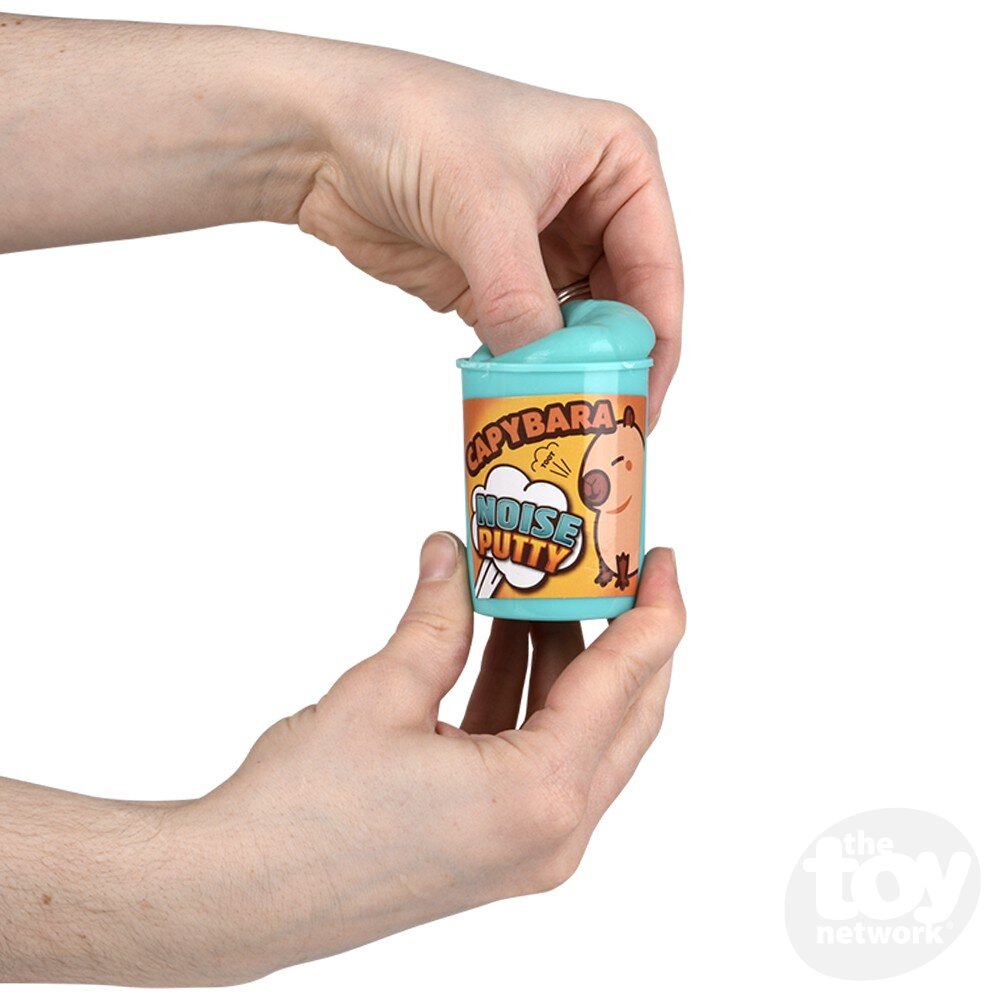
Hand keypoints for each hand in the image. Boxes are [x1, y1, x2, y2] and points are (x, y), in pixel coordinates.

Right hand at [167, 533, 683, 983]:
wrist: (241, 893)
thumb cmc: (304, 812)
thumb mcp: (382, 690)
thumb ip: (437, 617)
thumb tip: (453, 556)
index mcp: (538, 794)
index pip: (626, 682)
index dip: (654, 612)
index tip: (661, 561)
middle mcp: (551, 833)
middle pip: (624, 714)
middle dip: (623, 635)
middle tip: (609, 573)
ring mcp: (529, 849)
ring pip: (584, 737)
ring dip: (568, 664)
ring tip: (537, 595)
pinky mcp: (499, 848)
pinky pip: (541, 760)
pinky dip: (531, 700)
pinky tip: (501, 647)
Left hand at [293, 48, 682, 423]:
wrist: (322, 135)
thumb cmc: (411, 123)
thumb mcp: (483, 207)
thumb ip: (519, 297)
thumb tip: (548, 375)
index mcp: (617, 164)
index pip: (657, 268)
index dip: (656, 342)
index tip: (644, 402)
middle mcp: (589, 207)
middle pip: (623, 308)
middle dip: (614, 366)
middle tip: (609, 429)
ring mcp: (542, 248)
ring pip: (576, 330)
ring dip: (569, 373)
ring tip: (569, 425)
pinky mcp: (497, 282)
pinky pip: (528, 339)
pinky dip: (527, 371)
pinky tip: (525, 401)